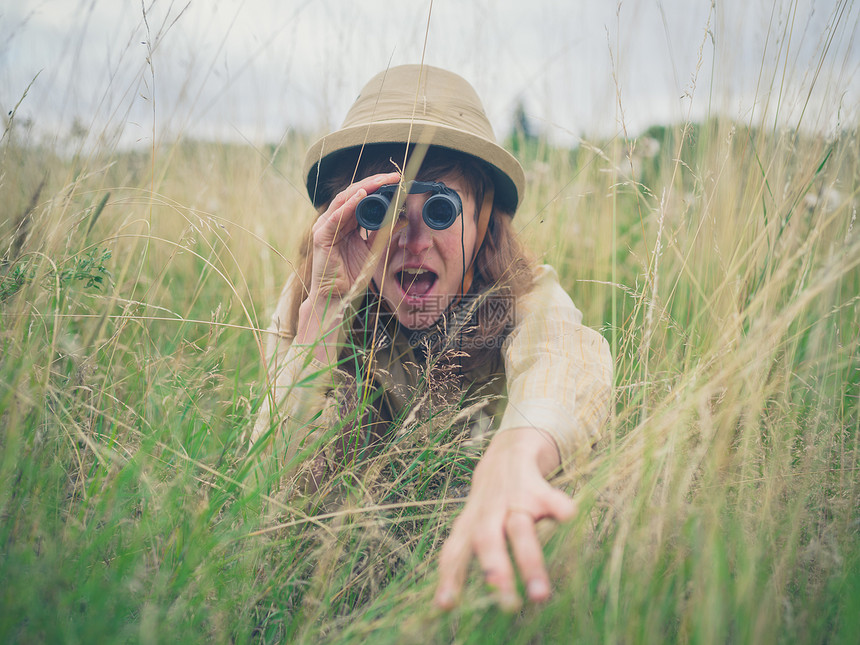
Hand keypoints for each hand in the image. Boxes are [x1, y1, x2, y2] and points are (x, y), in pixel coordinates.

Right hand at [307, 171, 400, 302]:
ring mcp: (325, 227)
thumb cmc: (352, 274)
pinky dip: (348, 205)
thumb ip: (383, 232)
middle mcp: (334, 220)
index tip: (398, 182)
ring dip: (364, 189)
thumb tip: (402, 217)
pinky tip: (362, 196)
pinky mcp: (321, 237)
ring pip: (344, 200)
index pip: (361, 198)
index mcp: (345, 222)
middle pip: (353, 194)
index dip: (378, 188)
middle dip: (374, 183)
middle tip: (394, 177)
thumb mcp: (373, 249)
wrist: (337, 296)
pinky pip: (335, 217)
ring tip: (382, 181)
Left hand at [434, 427, 574, 610]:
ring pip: (519, 529)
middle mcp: (488, 511)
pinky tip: (569, 518)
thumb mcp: (474, 520)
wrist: (511, 447)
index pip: (455, 551)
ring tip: (540, 594)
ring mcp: (513, 498)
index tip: (445, 605)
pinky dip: (559, 507)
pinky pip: (550, 498)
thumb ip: (464, 554)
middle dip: (496, 572)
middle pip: (487, 541)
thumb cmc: (492, 496)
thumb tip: (446, 603)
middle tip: (506, 605)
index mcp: (471, 523)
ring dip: (529, 561)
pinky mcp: (538, 486)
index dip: (450, 577)